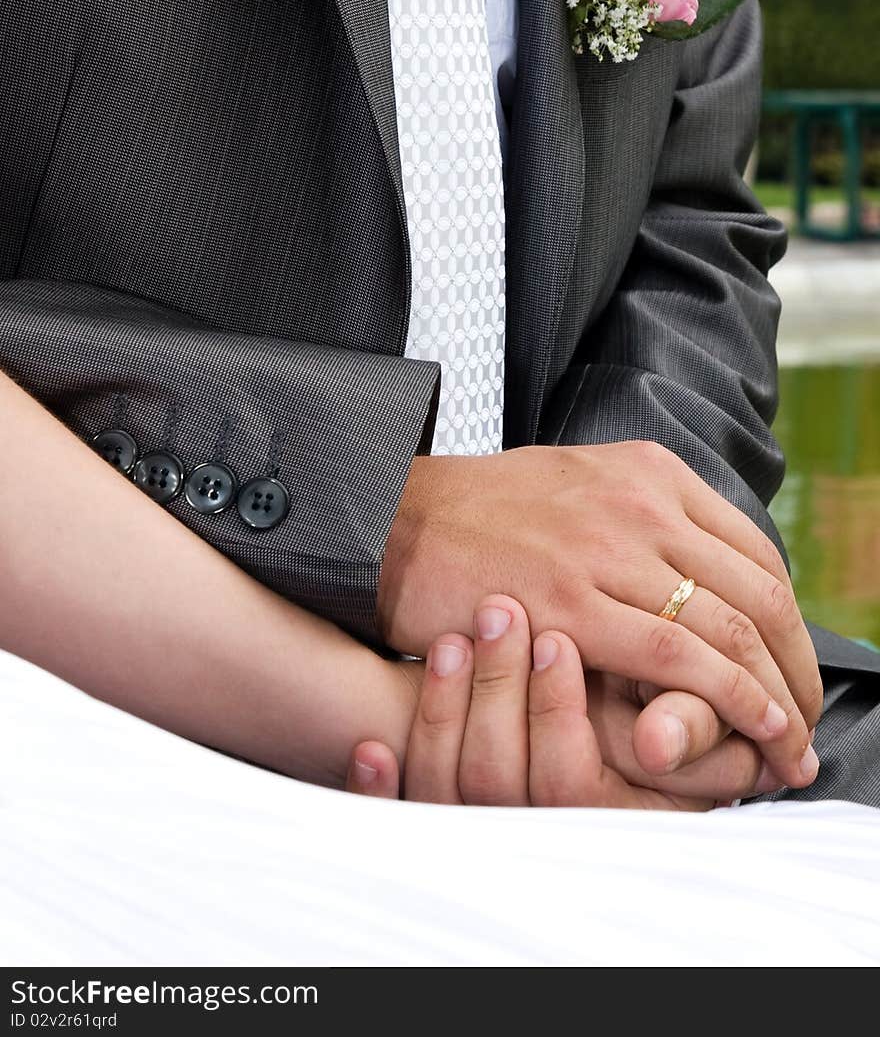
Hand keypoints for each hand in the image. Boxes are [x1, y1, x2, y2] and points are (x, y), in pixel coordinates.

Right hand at [379, 443, 821, 789]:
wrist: (387, 520)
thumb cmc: (477, 517)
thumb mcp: (577, 488)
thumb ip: (641, 522)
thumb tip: (694, 574)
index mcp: (647, 472)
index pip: (756, 551)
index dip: (788, 623)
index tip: (792, 668)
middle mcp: (639, 502)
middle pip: (759, 591)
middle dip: (796, 668)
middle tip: (805, 719)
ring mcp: (607, 548)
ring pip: (730, 627)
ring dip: (776, 695)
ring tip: (789, 742)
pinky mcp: (571, 603)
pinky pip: (677, 657)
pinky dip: (731, 699)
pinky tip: (752, 728)